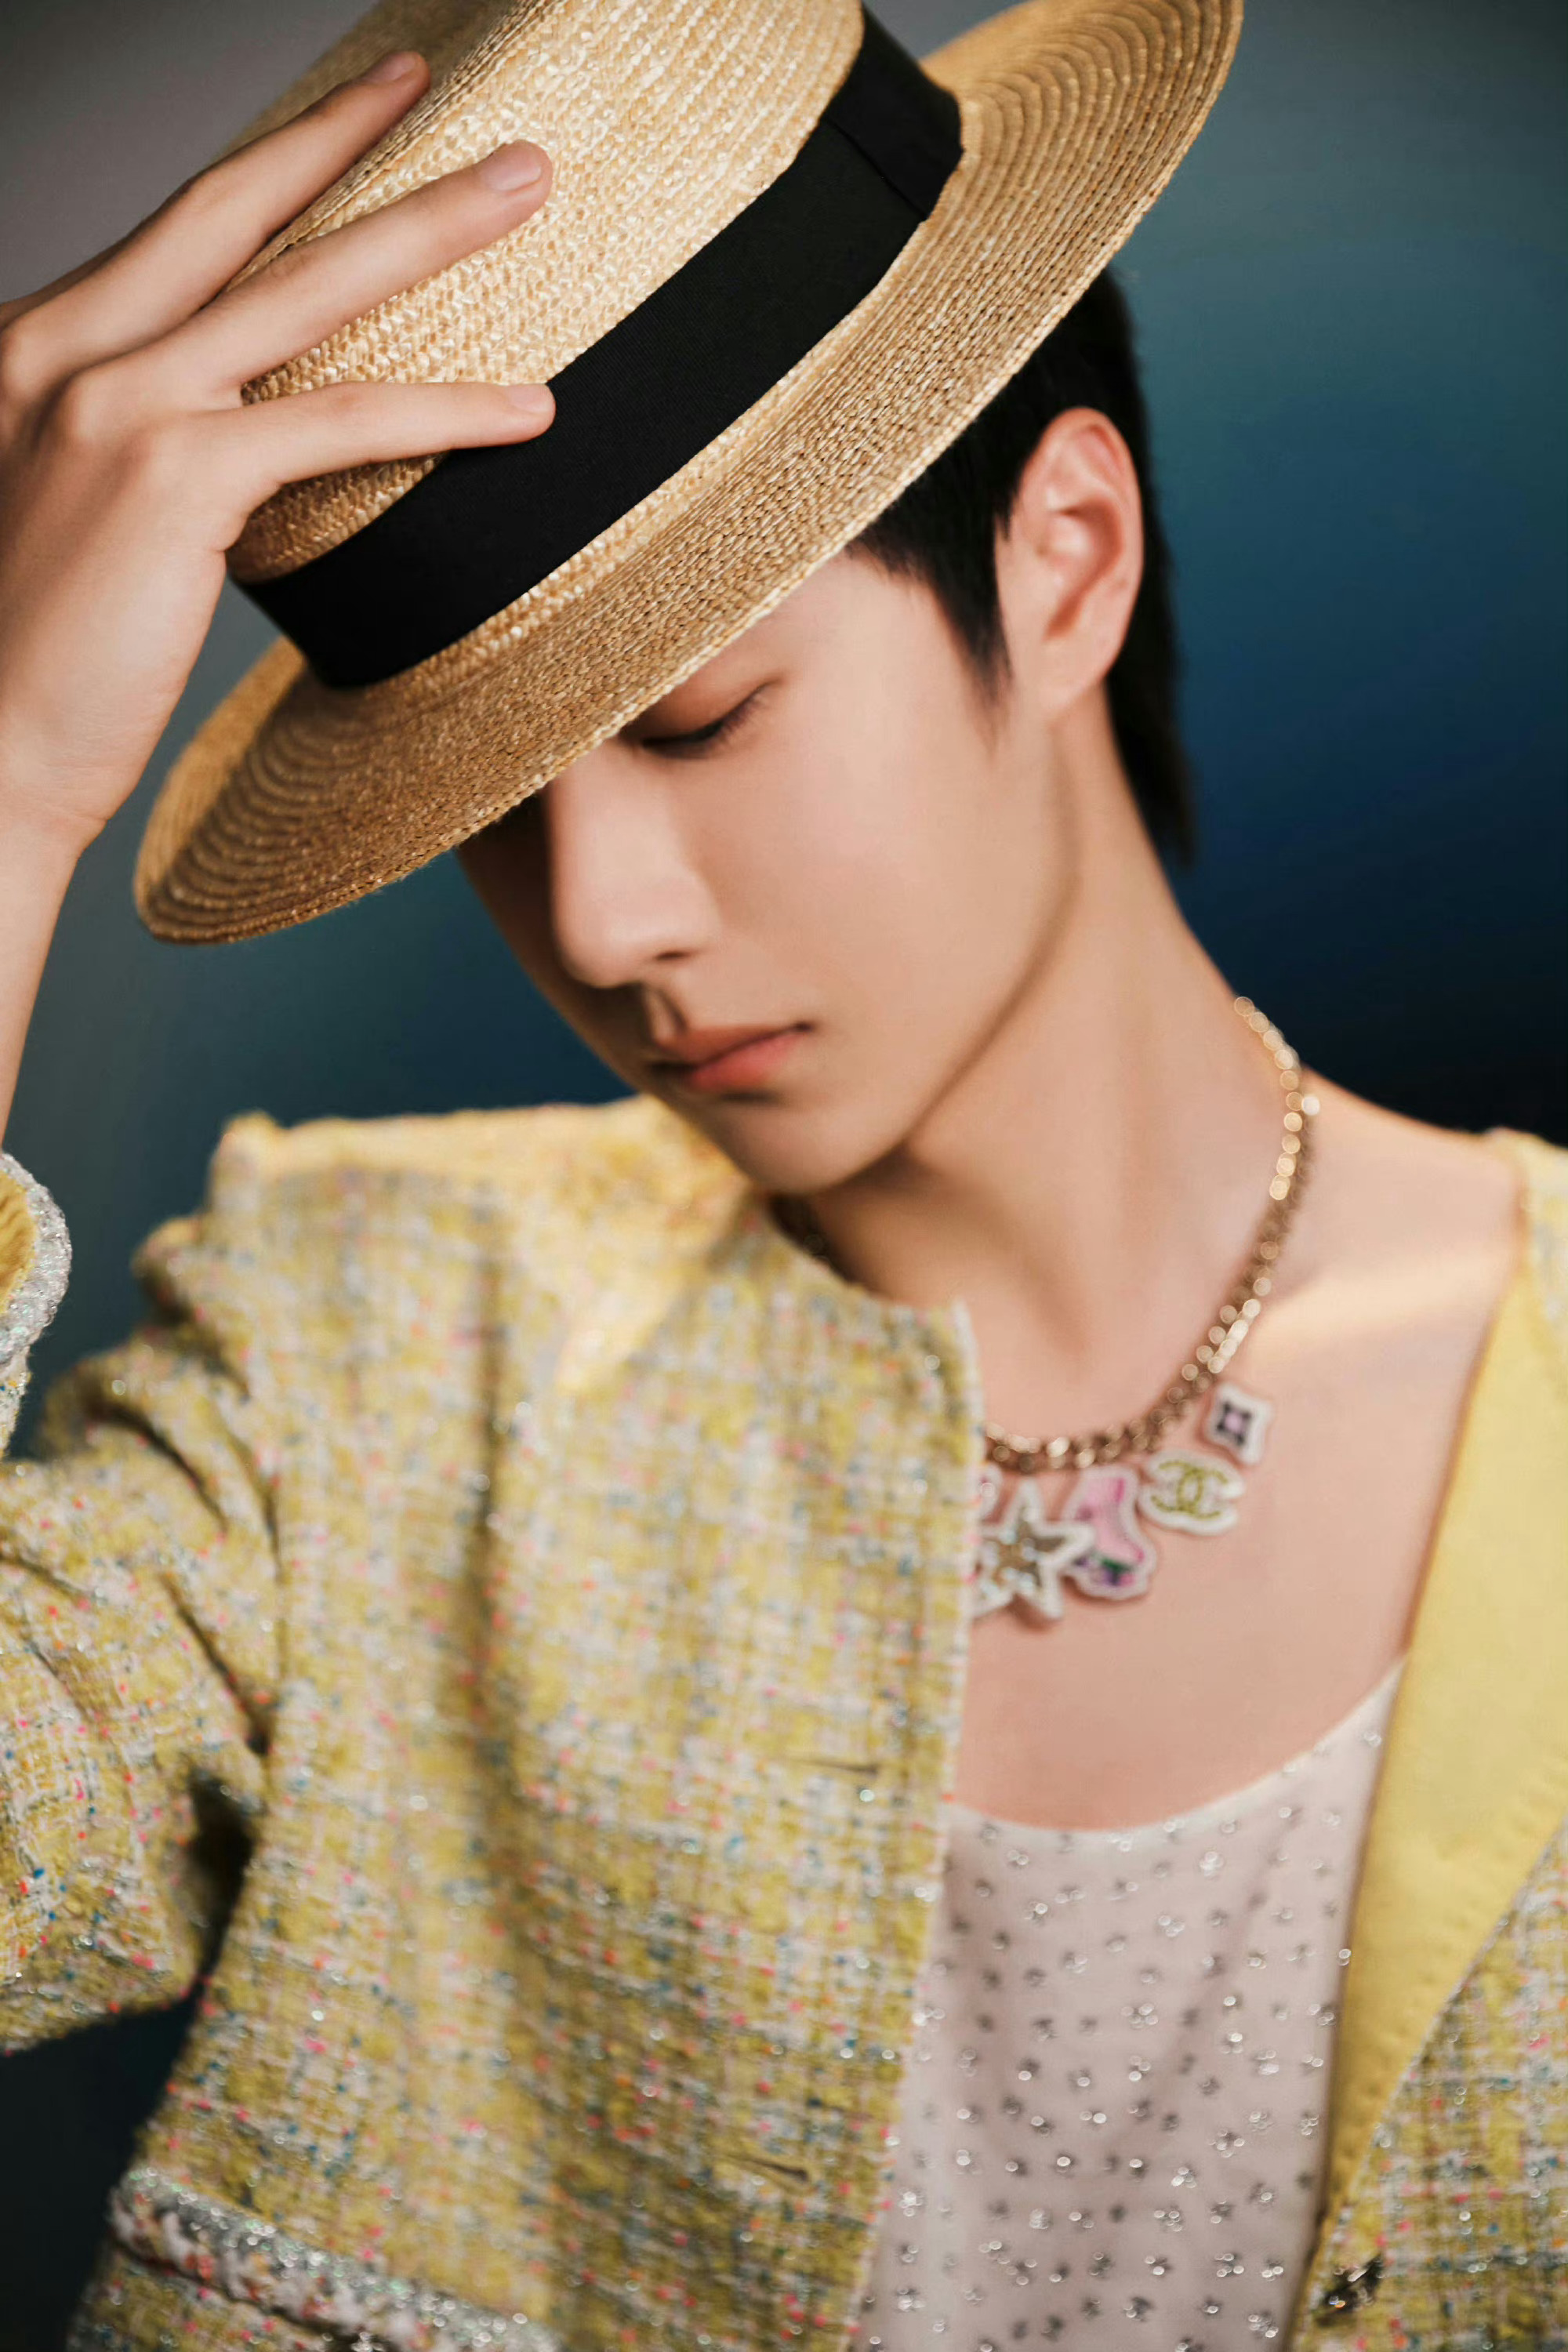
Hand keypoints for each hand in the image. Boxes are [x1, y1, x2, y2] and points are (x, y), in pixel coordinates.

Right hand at [0, 52, 553, 859]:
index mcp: (37, 344)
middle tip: (443, 85)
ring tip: (529, 188)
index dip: (271, 163)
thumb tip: (236, 443)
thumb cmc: (33, 656)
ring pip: (307, 287)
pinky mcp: (171, 477)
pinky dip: (445, 411)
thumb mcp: (74, 511)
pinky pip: (340, 422)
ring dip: (429, 225)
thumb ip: (140, 449)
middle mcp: (65, 346)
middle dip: (350, 134)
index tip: (354, 114)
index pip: (177, 229)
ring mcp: (114, 402)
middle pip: (235, 207)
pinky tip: (528, 410)